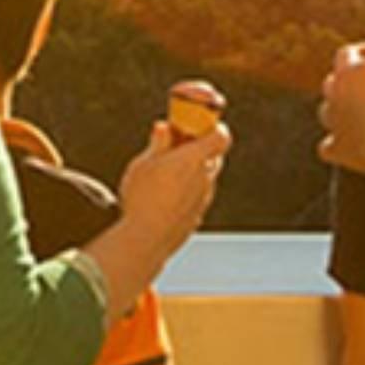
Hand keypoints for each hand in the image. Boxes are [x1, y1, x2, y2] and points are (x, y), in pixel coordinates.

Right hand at [117, 116, 230, 244]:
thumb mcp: (144, 163)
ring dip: (190, 174)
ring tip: (162, 176)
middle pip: (212, 157)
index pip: (221, 136)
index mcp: (195, 159)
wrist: (145, 240)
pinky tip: (161, 198)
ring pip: (203, 179)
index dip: (214, 128)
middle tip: (176, 149)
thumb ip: (158, 143)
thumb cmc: (143, 197)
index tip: (199, 125)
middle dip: (198, 151)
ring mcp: (203, 199)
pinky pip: (195, 198)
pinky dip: (184, 193)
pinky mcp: (196, 217)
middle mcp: (205, 179)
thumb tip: (164, 128)